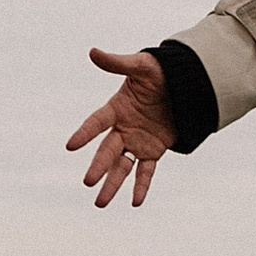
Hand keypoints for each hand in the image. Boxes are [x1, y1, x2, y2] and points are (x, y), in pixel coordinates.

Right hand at [66, 48, 175, 209]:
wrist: (185, 84)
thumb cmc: (160, 72)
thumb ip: (117, 63)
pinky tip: (135, 203)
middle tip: (87, 181)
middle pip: (108, 150)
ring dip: (112, 184)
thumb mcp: (141, 66)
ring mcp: (137, 141)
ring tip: (100, 203)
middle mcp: (123, 128)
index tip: (70, 145)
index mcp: (116, 108)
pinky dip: (141, 186)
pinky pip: (145, 171)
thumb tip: (92, 51)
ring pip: (122, 166)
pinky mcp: (153, 150)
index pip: (96, 122)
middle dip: (98, 166)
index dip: (84, 133)